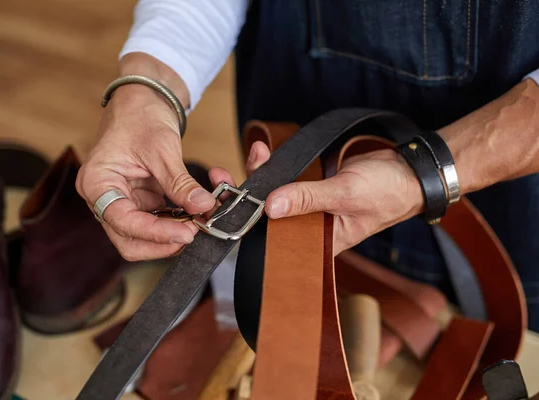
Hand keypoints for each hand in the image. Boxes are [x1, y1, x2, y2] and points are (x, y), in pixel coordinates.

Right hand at [76, 83, 214, 260]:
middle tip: (194, 233)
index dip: (155, 233)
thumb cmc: (140, 117)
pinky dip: (175, 223)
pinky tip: (194, 214)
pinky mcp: (138, 202)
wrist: (142, 101)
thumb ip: (181, 182)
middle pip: (129, 240)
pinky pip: (156, 223)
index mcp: (97, 183)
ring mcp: (121, 202)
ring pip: (143, 237)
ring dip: (171, 235)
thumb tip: (203, 207)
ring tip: (199, 222)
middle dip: (162, 242)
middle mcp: (103, 199)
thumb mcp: (162, 149)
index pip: (123, 222)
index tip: (185, 234)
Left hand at [210, 141, 424, 254]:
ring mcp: (310, 206)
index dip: (249, 226)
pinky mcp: (312, 185)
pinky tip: (263, 152)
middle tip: (221, 181)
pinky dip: (274, 164)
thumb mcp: (345, 195)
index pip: (275, 241)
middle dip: (244, 199)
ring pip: (274, 194)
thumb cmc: (388, 191)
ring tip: (248, 156)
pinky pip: (286, 177)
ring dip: (258, 176)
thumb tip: (270, 207)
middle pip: (268, 216)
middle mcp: (311, 228)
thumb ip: (308, 199)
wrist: (411, 169)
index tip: (226, 208)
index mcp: (319, 243)